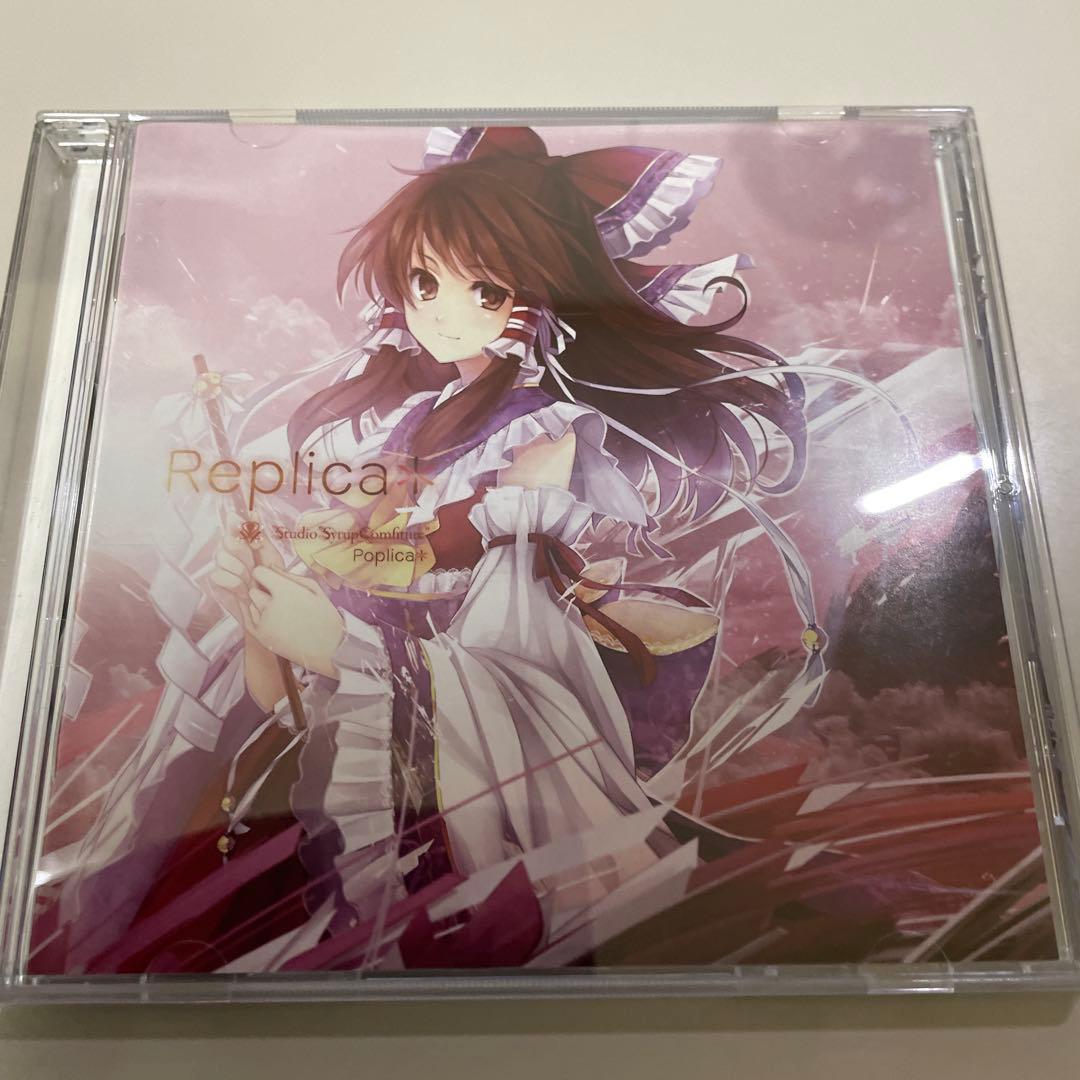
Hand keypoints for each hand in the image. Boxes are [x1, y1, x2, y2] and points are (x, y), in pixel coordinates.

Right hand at [209, 511, 282, 625]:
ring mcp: (221, 566)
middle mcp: (228, 550)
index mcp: (242, 540)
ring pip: (222, 557)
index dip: (240, 526)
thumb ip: (259, 535)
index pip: (234, 523)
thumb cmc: (273, 580)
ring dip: (240, 570)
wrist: (272, 607)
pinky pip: (217, 575)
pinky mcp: (216, 583)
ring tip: (252, 581)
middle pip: (228, 540)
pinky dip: (233, 583)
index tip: (255, 540)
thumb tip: (252, 512)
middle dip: (245, 554)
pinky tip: (244, 591)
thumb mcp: (270, 555)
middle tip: (256, 566)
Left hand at [246, 566, 344, 677]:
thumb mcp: (315, 590)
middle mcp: (270, 606)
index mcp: (285, 591)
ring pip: (251, 604)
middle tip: (279, 598)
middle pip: (253, 590)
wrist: (330, 649)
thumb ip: (290, 576)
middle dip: (263, 591)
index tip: (272, 579)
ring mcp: (263, 623)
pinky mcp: (261, 637)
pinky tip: (272, 619)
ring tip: (281, 613)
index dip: (265, 573)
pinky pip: (249, 619)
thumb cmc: (326, 617)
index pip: (259, 572)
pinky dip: (257, 617)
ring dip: (260, 605)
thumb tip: (272, 567)